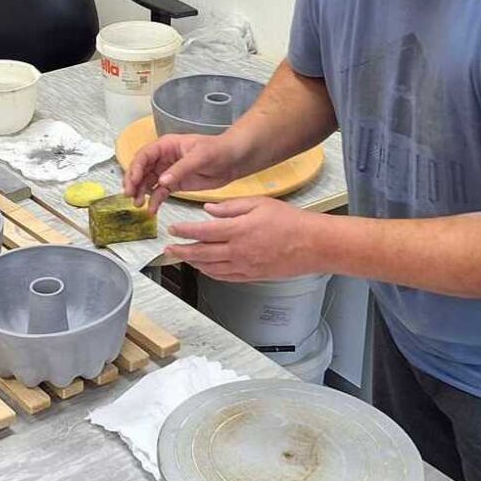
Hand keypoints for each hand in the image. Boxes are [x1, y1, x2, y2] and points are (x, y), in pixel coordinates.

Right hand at [123, 133, 242, 211]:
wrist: (234, 160)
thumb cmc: (218, 150)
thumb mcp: (200, 157)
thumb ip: (180, 169)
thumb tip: (162, 180)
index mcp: (166, 145)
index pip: (144, 156)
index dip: (135, 168)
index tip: (132, 182)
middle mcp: (163, 158)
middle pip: (141, 169)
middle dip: (133, 182)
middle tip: (129, 196)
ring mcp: (167, 171)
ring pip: (147, 182)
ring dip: (141, 193)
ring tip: (138, 205)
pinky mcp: (174, 184)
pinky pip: (159, 192)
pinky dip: (154, 201)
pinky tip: (152, 210)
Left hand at [165, 197, 324, 280]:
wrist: (312, 245)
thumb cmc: (290, 222)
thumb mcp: (259, 204)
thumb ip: (231, 207)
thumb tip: (209, 209)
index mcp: (239, 230)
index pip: (203, 231)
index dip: (184, 231)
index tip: (172, 228)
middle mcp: (238, 251)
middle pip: (201, 253)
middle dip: (181, 250)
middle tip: (168, 248)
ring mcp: (244, 266)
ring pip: (210, 267)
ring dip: (193, 262)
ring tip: (182, 257)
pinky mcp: (251, 276)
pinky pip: (224, 277)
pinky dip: (210, 272)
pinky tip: (204, 268)